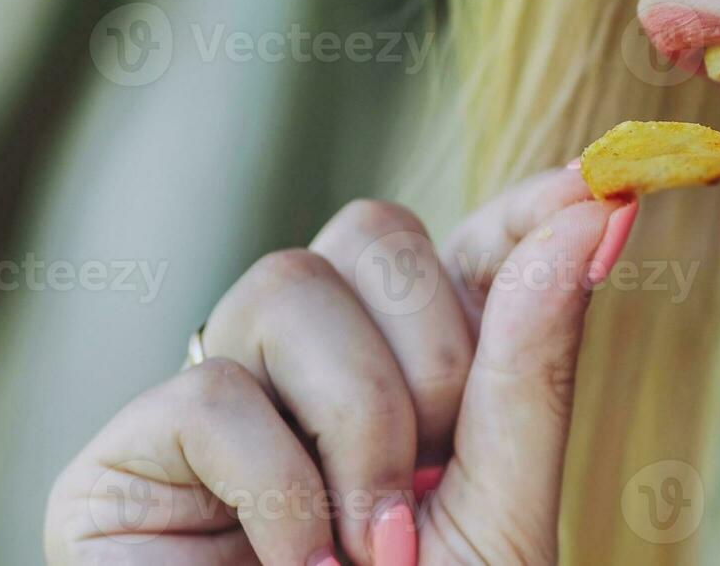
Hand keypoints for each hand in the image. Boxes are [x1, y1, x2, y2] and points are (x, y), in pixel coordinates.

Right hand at [44, 166, 635, 565]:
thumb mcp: (501, 508)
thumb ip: (530, 368)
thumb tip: (588, 214)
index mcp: (408, 379)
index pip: (460, 251)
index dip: (523, 211)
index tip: (598, 188)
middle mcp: (308, 372)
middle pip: (368, 231)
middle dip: (433, 350)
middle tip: (440, 469)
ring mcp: (214, 404)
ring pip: (287, 287)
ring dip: (360, 425)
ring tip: (371, 545)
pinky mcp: (121, 459)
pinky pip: (212, 394)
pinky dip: (279, 491)